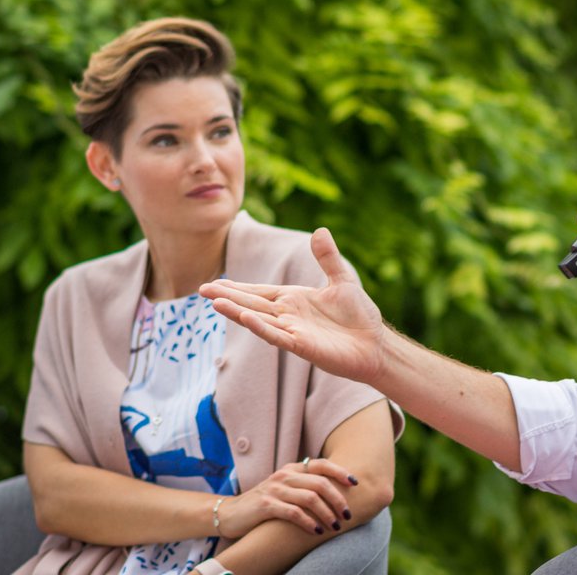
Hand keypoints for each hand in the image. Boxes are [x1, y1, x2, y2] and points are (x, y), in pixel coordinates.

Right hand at [199, 228, 387, 383]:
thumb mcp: (342, 280)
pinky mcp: (303, 346)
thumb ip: (328, 258)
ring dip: (237, 312)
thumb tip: (319, 230)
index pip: (259, 293)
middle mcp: (288, 316)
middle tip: (201, 289)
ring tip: (214, 302)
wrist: (375, 344)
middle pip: (252, 304)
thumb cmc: (358, 315)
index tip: (213, 284)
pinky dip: (261, 327)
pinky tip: (245, 318)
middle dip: (228, 297)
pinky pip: (278, 336)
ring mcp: (293, 331)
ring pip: (258, 320)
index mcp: (294, 300)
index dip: (237, 288)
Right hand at [216, 457, 356, 537]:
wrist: (230, 514)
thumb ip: (304, 487)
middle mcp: (284, 475)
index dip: (341, 472)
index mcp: (292, 469)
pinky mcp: (265, 505)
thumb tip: (335, 492)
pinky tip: (316, 531)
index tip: (355, 483)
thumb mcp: (285, 490)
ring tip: (335, 526)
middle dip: (338, 499)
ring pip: (310, 498)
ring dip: (326, 513)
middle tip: (347, 514)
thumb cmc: (264, 504)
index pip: (321, 464)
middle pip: (320, 483)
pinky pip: (293, 513)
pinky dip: (308, 522)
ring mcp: (274, 489)